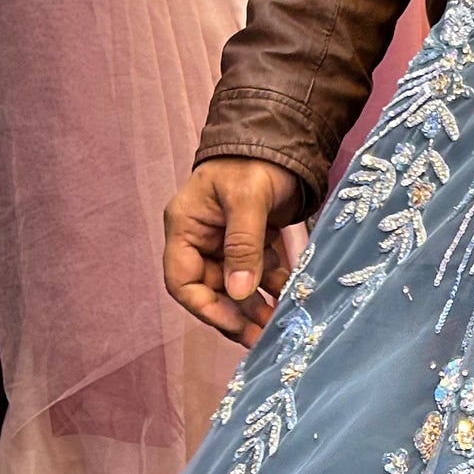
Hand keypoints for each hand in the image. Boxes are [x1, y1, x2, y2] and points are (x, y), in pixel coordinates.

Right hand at [163, 157, 299, 344]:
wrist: (281, 138)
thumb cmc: (255, 161)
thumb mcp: (247, 200)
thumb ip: (242, 246)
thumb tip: (239, 292)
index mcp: (185, 228)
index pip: (182, 281)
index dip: (206, 308)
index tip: (235, 325)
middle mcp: (201, 239)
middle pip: (211, 290)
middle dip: (237, 313)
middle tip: (264, 334)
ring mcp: (226, 242)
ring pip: (236, 286)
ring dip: (256, 305)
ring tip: (280, 321)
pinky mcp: (251, 242)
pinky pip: (257, 273)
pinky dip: (272, 286)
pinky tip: (290, 294)